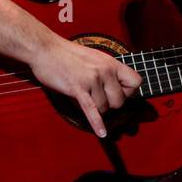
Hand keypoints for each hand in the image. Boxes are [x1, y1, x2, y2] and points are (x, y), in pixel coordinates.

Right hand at [29, 35, 143, 137]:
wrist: (46, 49)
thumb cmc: (68, 54)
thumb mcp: (95, 57)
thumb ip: (107, 71)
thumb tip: (117, 87)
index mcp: (111, 63)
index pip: (136, 82)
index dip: (130, 93)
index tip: (119, 94)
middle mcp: (105, 71)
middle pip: (119, 101)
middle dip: (109, 105)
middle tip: (97, 97)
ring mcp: (92, 80)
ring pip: (104, 108)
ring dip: (96, 108)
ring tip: (84, 96)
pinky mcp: (77, 88)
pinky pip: (91, 110)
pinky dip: (97, 123)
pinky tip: (102, 133)